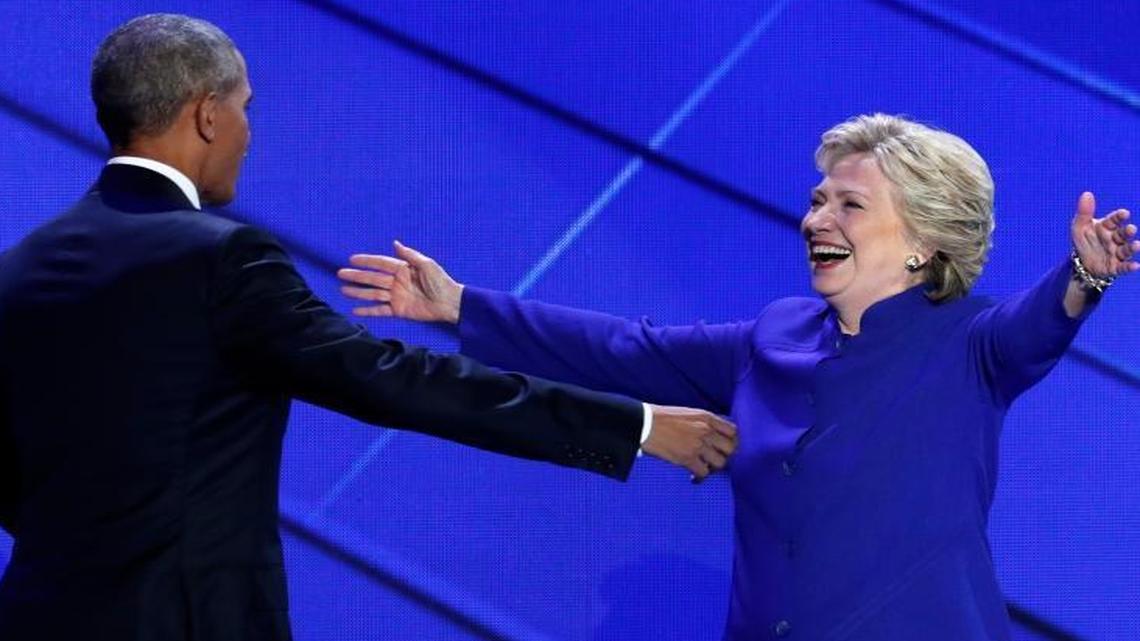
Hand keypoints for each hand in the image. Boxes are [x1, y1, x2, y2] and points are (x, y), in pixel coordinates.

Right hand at [338, 241, 463, 322]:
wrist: (450, 303)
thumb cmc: (441, 282)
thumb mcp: (427, 265)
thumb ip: (410, 255)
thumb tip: (395, 243)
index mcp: (403, 269)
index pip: (381, 263)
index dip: (366, 261)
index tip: (352, 259)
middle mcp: (397, 282)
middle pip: (373, 278)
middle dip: (357, 276)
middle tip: (341, 273)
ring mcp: (396, 296)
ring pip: (373, 294)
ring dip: (358, 292)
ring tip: (343, 290)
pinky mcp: (398, 310)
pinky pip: (380, 310)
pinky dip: (368, 311)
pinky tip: (355, 310)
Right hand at [642, 405, 737, 482]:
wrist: (645, 424)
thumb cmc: (662, 417)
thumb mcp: (688, 413)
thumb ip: (703, 423)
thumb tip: (712, 435)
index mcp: (707, 417)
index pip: (733, 431)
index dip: (731, 441)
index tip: (724, 447)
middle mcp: (706, 430)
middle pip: (731, 448)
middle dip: (725, 455)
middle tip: (715, 459)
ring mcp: (698, 445)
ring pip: (720, 462)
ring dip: (713, 467)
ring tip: (703, 468)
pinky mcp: (688, 458)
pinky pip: (704, 472)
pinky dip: (699, 477)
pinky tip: (693, 476)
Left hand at [1072, 191, 1139, 277]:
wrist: (1082, 263)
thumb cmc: (1084, 241)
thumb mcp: (1079, 227)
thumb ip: (1084, 212)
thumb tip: (1086, 193)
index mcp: (1106, 227)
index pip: (1114, 220)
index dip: (1119, 217)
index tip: (1124, 213)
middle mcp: (1115, 239)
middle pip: (1123, 234)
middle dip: (1127, 232)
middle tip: (1130, 229)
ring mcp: (1117, 252)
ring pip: (1126, 249)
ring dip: (1132, 247)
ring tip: (1137, 245)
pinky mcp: (1116, 266)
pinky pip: (1124, 267)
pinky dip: (1129, 266)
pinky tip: (1136, 266)